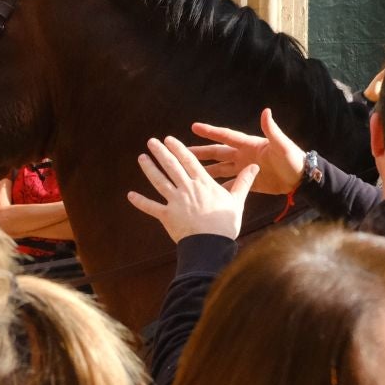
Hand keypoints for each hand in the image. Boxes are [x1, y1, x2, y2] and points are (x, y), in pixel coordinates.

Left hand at [127, 136, 258, 242]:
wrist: (210, 245)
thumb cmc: (225, 223)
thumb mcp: (237, 200)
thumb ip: (243, 182)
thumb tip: (254, 166)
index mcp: (203, 183)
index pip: (189, 161)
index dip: (178, 148)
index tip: (169, 139)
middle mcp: (187, 188)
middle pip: (171, 166)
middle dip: (161, 152)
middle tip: (151, 141)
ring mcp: (175, 201)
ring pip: (159, 181)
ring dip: (149, 169)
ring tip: (141, 157)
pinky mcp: (166, 216)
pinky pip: (151, 207)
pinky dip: (140, 201)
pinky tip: (130, 195)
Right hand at [190, 109, 306, 195]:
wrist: (301, 178)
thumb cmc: (292, 158)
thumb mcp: (281, 144)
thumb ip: (271, 130)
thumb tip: (266, 111)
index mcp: (249, 145)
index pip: (226, 136)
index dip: (211, 131)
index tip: (194, 126)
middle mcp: (244, 156)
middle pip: (218, 153)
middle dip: (201, 152)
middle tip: (181, 151)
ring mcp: (245, 169)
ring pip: (220, 169)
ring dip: (205, 170)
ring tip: (188, 171)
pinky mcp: (250, 183)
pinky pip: (231, 185)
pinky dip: (219, 188)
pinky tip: (206, 191)